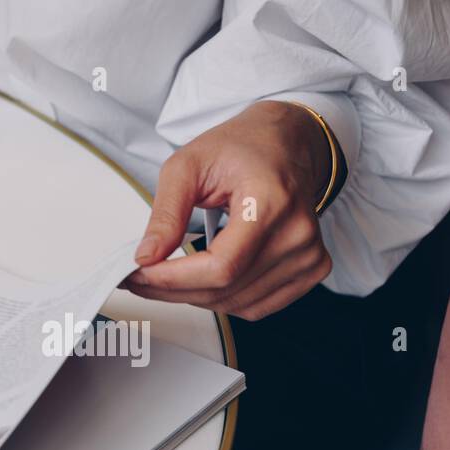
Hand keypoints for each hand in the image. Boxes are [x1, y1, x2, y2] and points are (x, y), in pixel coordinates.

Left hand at [125, 100, 334, 319]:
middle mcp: (298, 234)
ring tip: (164, 276)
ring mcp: (310, 255)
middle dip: (173, 289)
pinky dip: (222, 300)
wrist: (282, 144)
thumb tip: (146, 257)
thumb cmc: (238, 148)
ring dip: (194, 297)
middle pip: (227, 289)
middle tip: (137, 278)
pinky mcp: (311, 269)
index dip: (174, 278)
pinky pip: (258, 305)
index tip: (138, 274)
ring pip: (239, 303)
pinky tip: (200, 280)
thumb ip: (166, 213)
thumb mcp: (186, 166)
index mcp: (271, 202)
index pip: (222, 266)